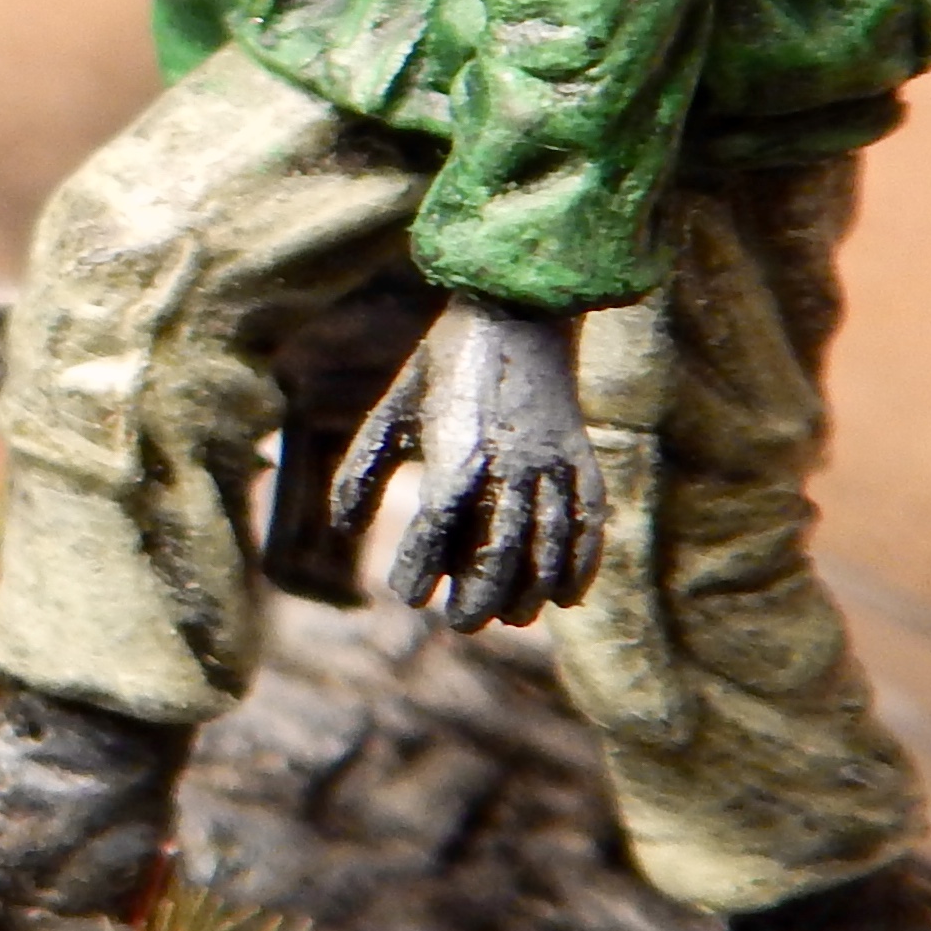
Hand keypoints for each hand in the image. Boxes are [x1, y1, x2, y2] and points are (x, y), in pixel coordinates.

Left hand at [329, 292, 606, 630]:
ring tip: (513, 617)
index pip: (437, 522)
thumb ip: (362, 469)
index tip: (407, 595)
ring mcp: (551, 460)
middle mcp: (508, 459)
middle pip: (500, 545)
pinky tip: (569, 596)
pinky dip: (582, 562)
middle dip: (482, 593)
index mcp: (456, 446)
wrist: (519, 308)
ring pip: (549, 540)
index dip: (422, 563)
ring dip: (533, 588)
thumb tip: (343, 526)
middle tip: (463, 623)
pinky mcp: (580, 456)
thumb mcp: (393, 408)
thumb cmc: (443, 362)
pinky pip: (587, 519)